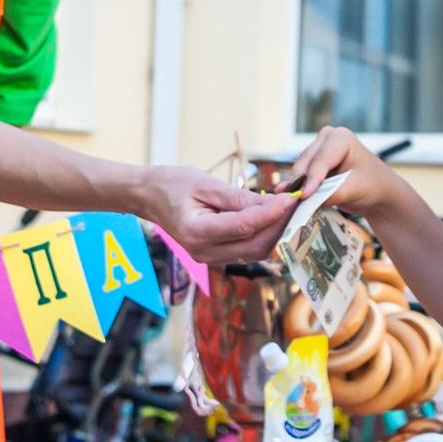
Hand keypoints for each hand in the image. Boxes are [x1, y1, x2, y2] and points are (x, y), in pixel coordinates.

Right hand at [141, 167, 290, 264]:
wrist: (148, 196)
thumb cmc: (172, 184)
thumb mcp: (205, 184)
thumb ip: (239, 197)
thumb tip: (273, 203)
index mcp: (196, 232)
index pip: (244, 227)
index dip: (271, 214)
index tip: (291, 198)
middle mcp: (202, 252)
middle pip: (254, 246)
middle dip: (279, 226)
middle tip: (294, 203)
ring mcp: (208, 257)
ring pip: (254, 252)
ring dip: (273, 232)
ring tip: (286, 208)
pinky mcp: (215, 255)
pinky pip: (246, 250)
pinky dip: (262, 235)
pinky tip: (271, 217)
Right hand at [279, 126, 400, 214]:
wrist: (377, 191)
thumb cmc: (372, 186)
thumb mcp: (355, 189)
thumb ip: (332, 193)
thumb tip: (307, 199)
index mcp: (341, 137)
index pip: (321, 160)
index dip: (311, 179)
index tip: (303, 195)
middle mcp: (327, 137)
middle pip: (306, 162)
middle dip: (299, 181)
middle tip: (289, 200)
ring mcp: (319, 148)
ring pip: (300, 168)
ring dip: (294, 184)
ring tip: (286, 201)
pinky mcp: (314, 161)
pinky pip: (301, 174)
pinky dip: (297, 186)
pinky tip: (289, 198)